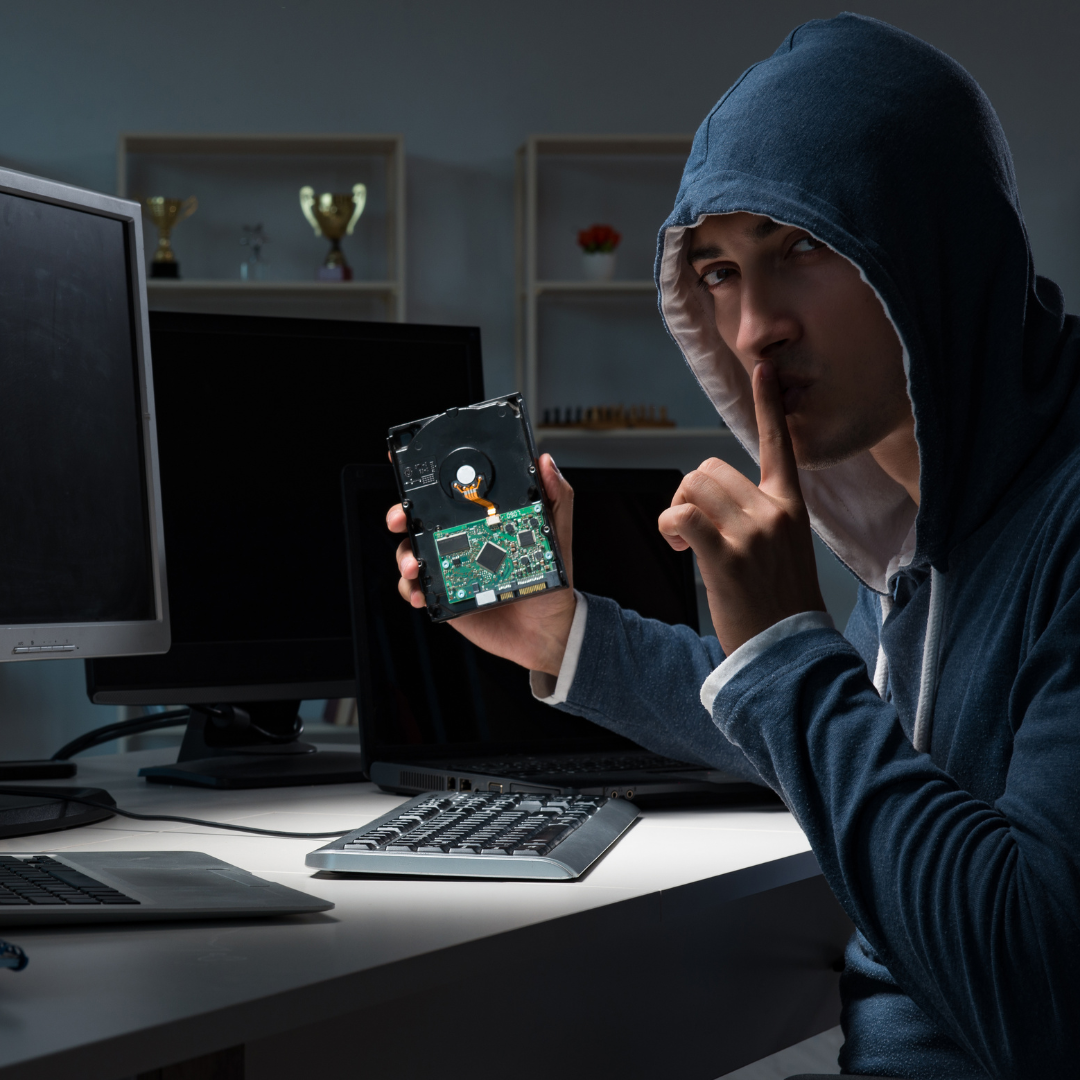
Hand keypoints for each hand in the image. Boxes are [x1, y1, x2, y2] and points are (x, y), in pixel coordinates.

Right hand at [387, 453, 577, 675]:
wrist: (547, 630)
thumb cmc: (551, 582)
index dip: (425, 484)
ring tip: (414, 564)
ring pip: (412, 554)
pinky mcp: (445, 596)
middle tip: (401, 519)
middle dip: (401, 515)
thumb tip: (546, 463)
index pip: (450, 497)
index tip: (411, 474)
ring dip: (404, 555)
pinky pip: (417, 589)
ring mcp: (450, 569)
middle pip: (420, 522)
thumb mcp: (556, 535)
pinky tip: (420, 593)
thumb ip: (556, 498)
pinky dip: (410, 588)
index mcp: (481, 522)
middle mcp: (461, 542)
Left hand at [658, 360, 825, 655]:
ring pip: (692, 488)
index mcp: (791, 506)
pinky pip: (682, 516)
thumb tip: (716, 497)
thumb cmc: (780, 602)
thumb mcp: (785, 548)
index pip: (779, 445)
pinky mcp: (727, 558)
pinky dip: (669, 526)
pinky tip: (677, 547)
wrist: (790, 652)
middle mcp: (774, 512)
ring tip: (683, 540)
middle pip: (709, 468)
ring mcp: (752, 534)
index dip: (768, 405)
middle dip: (688, 492)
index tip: (764, 368)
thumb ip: (759, 515)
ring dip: (675, 510)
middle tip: (690, 527)